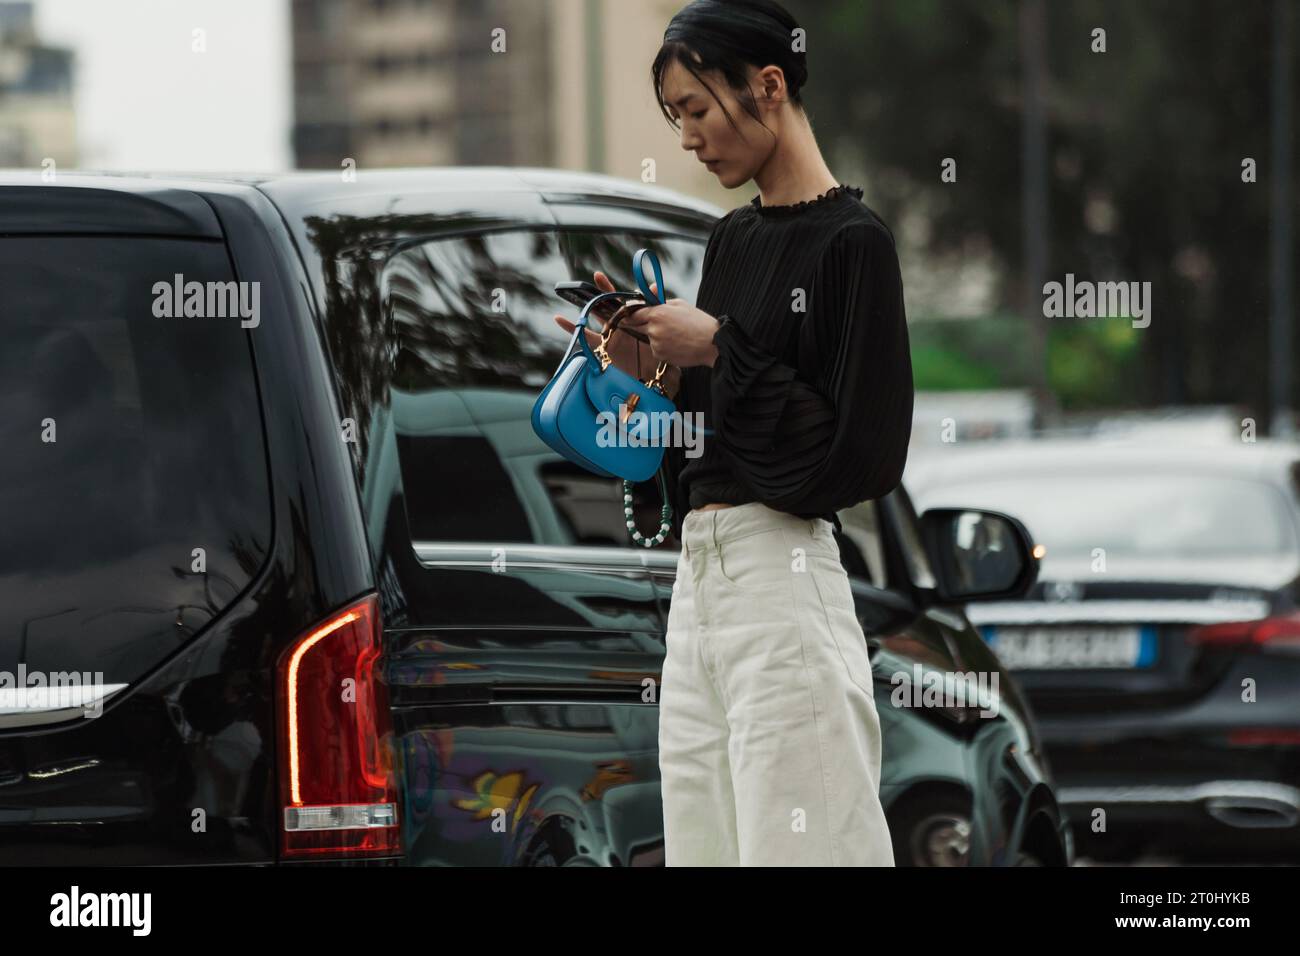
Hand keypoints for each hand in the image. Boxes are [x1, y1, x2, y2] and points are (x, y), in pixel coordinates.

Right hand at [552, 270, 681, 398]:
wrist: (647, 378)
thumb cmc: (654, 357)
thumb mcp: (657, 334)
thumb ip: (656, 311)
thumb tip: (655, 288)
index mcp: (633, 320)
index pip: (627, 301)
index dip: (626, 290)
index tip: (627, 281)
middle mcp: (620, 324)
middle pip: (610, 304)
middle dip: (604, 290)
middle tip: (598, 275)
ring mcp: (609, 334)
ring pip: (596, 316)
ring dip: (587, 305)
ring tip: (576, 292)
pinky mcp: (600, 346)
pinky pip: (583, 336)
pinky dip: (571, 328)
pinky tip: (559, 319)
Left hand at [619, 296, 720, 368]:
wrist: (712, 343)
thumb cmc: (698, 321)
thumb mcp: (680, 304)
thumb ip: (659, 298)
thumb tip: (649, 288)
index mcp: (657, 313)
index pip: (633, 313)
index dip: (628, 314)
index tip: (625, 316)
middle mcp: (653, 329)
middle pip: (636, 326)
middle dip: (642, 325)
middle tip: (658, 325)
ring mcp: (656, 344)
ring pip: (648, 338)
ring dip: (655, 336)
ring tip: (676, 335)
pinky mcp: (660, 355)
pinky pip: (656, 349)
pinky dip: (662, 347)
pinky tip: (677, 344)